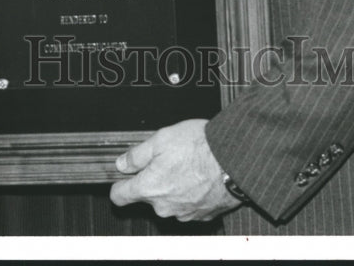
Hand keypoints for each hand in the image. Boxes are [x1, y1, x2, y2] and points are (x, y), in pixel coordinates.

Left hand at [110, 119, 240, 221]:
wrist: (234, 159)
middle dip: (154, 179)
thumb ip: (137, 154)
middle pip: (148, 196)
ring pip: (169, 200)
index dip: (119, 184)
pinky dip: (191, 192)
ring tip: (188, 164)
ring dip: (174, 186)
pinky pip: (188, 205)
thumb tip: (122, 163)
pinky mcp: (202, 215)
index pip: (120, 196)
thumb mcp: (161, 138)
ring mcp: (183, 213)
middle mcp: (164, 206)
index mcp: (150, 187)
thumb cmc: (201, 147)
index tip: (123, 177)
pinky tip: (199, 175)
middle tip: (167, 158)